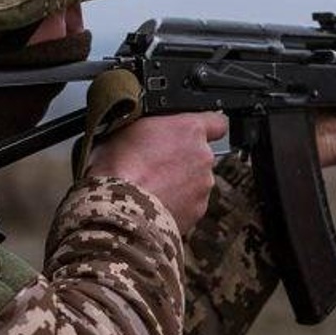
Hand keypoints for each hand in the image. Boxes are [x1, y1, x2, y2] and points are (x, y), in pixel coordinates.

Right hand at [87, 112, 228, 232]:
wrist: (119, 210)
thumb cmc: (118, 168)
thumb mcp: (127, 128)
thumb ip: (152, 125)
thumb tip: (150, 128)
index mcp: (189, 130)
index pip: (216, 122)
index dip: (205, 128)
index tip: (192, 133)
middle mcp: (203, 157)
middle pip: (200, 155)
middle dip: (182, 159)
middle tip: (155, 165)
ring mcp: (202, 186)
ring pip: (195, 181)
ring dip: (179, 183)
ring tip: (151, 188)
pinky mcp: (197, 211)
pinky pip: (189, 204)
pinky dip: (176, 204)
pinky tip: (154, 204)